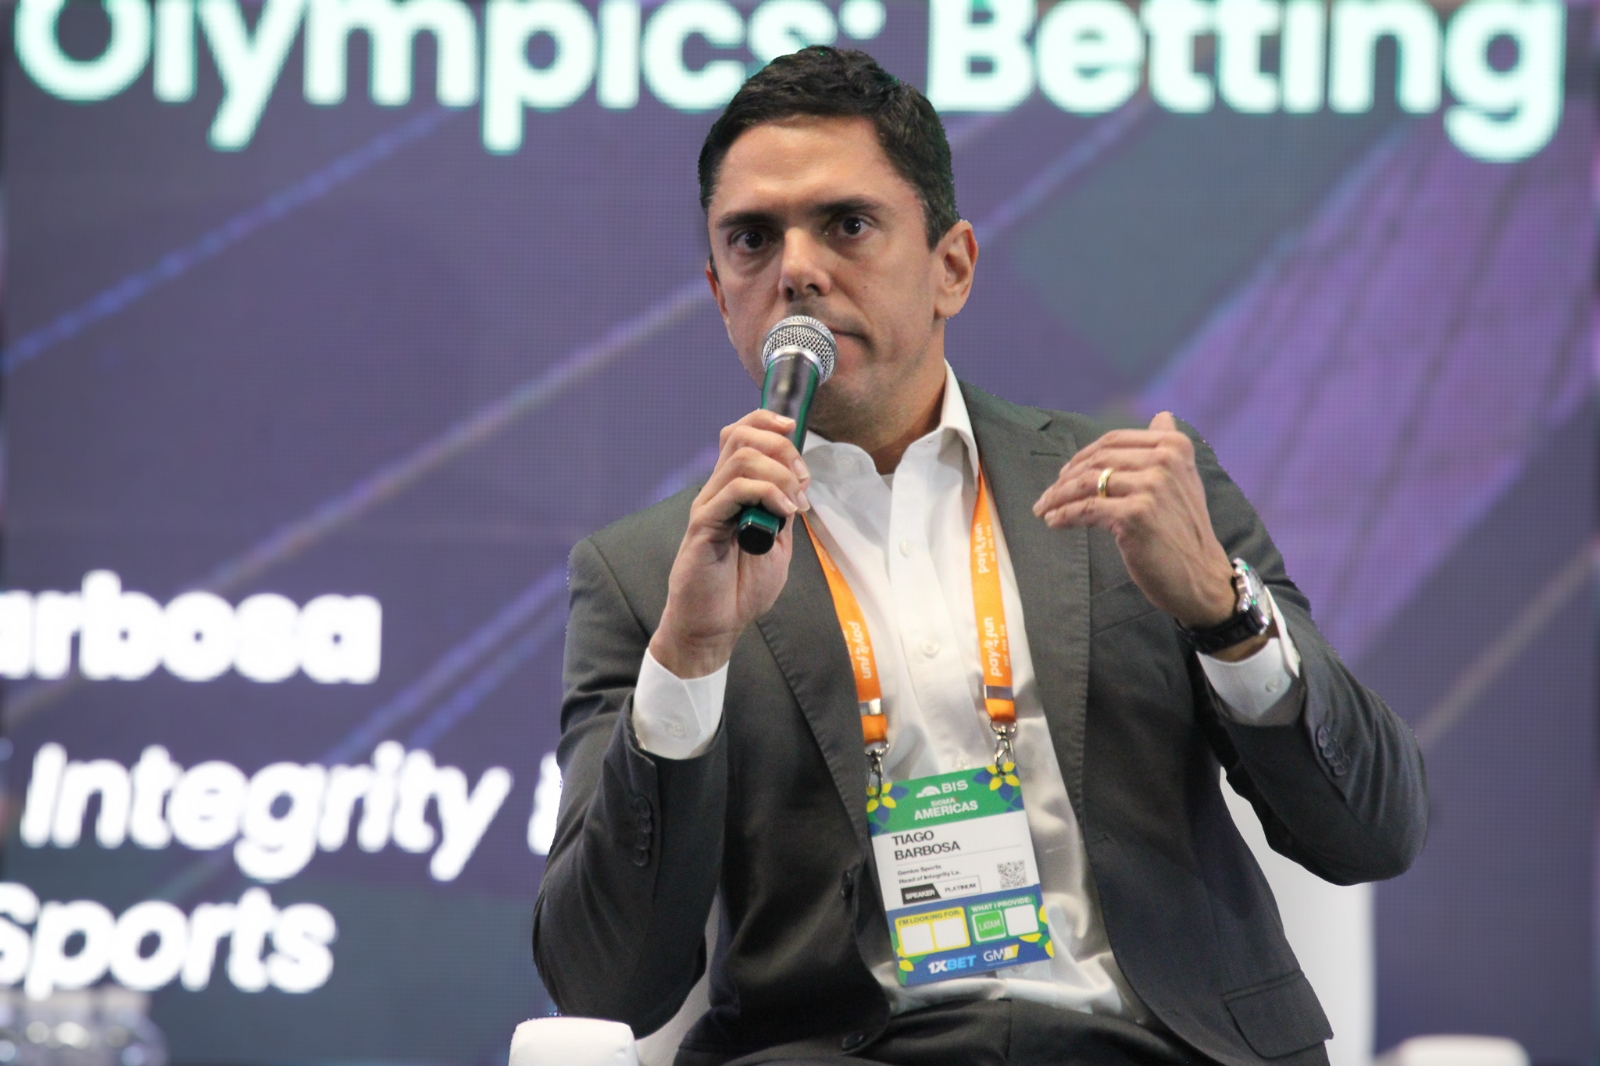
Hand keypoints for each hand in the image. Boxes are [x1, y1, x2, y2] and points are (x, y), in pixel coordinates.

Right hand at [650, 410, 810, 677]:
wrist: (715, 626)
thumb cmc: (740, 589)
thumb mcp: (777, 545)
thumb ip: (782, 512)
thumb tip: (797, 485)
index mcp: (733, 491)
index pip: (740, 433)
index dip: (767, 420)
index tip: (794, 428)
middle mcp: (717, 491)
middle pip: (740, 435)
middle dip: (781, 447)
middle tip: (801, 479)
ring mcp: (708, 506)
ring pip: (741, 458)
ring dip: (779, 473)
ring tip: (793, 502)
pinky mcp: (703, 525)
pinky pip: (734, 491)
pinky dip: (766, 493)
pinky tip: (781, 514)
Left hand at [1032, 412, 1237, 631]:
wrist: (1201, 576)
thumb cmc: (1185, 531)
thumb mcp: (1185, 480)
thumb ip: (1168, 448)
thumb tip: (1161, 415)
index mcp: (1174, 446)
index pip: (1113, 441)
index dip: (1083, 456)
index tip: (1065, 473)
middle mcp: (1165, 461)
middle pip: (1097, 461)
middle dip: (1065, 478)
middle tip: (1048, 495)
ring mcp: (1151, 487)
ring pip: (1087, 484)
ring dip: (1058, 497)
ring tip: (1044, 509)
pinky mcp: (1135, 515)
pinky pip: (1086, 509)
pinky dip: (1064, 515)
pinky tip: (1054, 522)